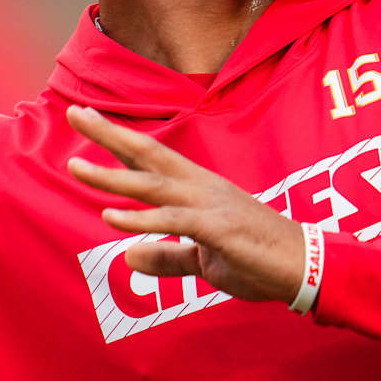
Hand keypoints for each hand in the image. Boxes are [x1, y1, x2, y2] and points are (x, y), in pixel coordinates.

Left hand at [65, 104, 305, 304]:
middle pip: (149, 154)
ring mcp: (210, 205)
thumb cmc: (260, 259)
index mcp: (198, 189)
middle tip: (75, 112)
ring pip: (154, 185)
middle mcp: (201, 188)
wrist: (306, 268)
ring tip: (76, 167)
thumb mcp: (204, 262)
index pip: (151, 158)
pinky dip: (141, 220)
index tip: (87, 117)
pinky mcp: (219, 229)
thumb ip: (167, 257)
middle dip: (110, 134)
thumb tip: (128, 257)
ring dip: (113, 176)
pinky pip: (173, 222)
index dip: (118, 139)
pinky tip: (111, 218)